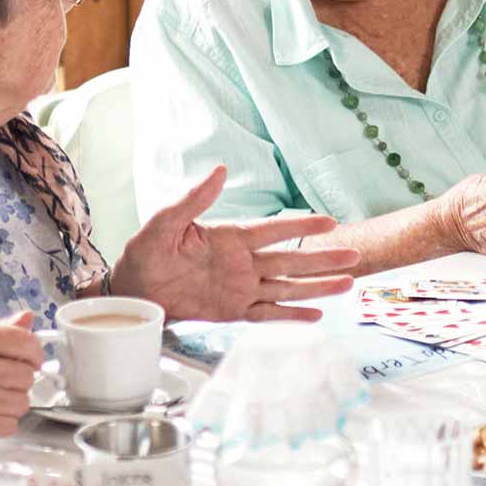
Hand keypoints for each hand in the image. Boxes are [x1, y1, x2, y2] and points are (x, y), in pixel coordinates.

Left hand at [111, 165, 359, 321]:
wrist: (130, 290)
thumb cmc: (145, 252)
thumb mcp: (165, 222)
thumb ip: (194, 199)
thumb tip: (219, 170)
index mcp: (230, 236)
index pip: (273, 230)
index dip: (302, 226)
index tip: (331, 223)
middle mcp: (243, 262)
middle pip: (290, 260)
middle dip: (322, 259)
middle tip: (354, 256)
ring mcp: (241, 287)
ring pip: (286, 287)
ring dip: (316, 286)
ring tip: (347, 284)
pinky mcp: (233, 311)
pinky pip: (267, 313)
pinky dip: (290, 315)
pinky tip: (315, 314)